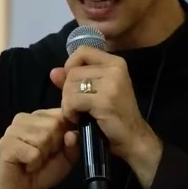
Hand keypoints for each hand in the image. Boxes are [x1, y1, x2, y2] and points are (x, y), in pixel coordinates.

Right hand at [0, 109, 80, 188]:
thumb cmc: (43, 171)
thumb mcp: (66, 158)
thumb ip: (73, 145)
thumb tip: (72, 134)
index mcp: (39, 117)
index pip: (62, 114)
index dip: (65, 133)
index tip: (57, 147)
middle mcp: (24, 118)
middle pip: (54, 125)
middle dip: (54, 146)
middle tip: (43, 156)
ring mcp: (12, 129)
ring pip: (43, 138)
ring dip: (42, 156)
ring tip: (34, 161)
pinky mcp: (6, 144)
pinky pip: (33, 153)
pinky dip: (34, 164)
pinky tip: (26, 166)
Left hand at [51, 46, 163, 188]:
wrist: (133, 138)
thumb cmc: (115, 116)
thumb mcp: (96, 93)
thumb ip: (74, 80)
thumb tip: (54, 72)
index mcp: (115, 62)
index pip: (83, 50)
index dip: (71, 65)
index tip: (73, 83)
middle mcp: (115, 68)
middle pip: (73, 71)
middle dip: (67, 91)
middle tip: (76, 107)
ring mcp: (111, 83)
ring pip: (70, 86)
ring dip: (67, 103)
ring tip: (78, 114)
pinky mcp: (104, 100)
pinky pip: (73, 100)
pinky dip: (70, 112)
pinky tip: (78, 119)